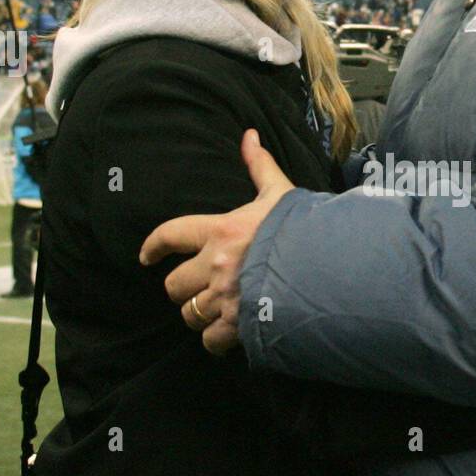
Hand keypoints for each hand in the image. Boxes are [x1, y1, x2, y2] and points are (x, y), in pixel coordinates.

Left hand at [139, 129, 295, 354]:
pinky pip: (210, 340)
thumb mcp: (281, 193)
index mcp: (220, 231)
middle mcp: (215, 266)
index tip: (146, 257)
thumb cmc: (304, 229)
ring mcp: (225, 298)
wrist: (329, 268)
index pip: (171, 234)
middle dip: (182, 288)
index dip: (153, 246)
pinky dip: (215, 340)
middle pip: (173, 285)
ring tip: (213, 311)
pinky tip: (227, 333)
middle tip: (196, 288)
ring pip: (189, 313)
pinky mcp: (238, 326)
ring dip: (198, 313)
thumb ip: (260, 167)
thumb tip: (249, 135)